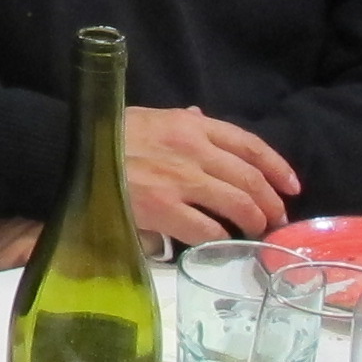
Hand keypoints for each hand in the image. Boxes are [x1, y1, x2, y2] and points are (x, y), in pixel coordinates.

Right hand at [122, 106, 299, 244]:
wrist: (69, 152)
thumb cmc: (107, 135)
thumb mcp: (149, 117)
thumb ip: (180, 122)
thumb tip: (201, 117)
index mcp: (191, 125)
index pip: (250, 145)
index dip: (278, 167)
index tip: (292, 186)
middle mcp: (194, 150)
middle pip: (250, 179)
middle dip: (271, 202)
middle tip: (276, 218)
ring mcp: (180, 181)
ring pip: (237, 205)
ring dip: (253, 222)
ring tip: (255, 232)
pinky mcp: (163, 209)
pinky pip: (206, 230)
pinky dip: (220, 239)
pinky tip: (221, 244)